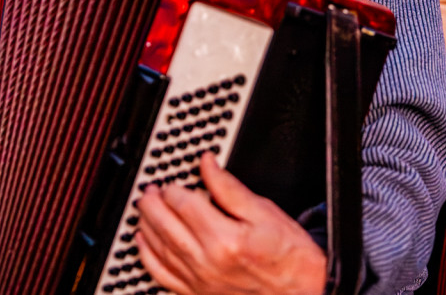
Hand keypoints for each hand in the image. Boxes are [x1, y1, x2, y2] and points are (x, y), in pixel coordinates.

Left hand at [135, 153, 326, 293]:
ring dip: (146, 225)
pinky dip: (146, 257)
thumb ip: (229, 188)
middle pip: (165, 225)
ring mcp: (199, 281)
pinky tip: (142, 242)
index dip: (173, 188)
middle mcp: (207, 262)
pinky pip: (161, 275)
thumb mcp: (264, 212)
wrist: (304, 292)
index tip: (173, 182)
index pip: (184, 205)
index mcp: (224, 238)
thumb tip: (207, 164)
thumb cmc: (289, 256)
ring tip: (144, 208)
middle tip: (149, 190)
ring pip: (159, 248)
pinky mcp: (196, 294)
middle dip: (152, 203)